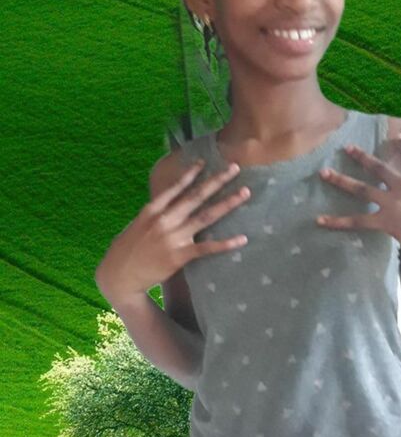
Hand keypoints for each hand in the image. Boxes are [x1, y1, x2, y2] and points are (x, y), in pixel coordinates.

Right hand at [95, 161, 251, 305]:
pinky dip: (225, 243)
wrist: (119, 276)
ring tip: (244, 192)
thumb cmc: (128, 249)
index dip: (191, 173)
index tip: (205, 161)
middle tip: (235, 168)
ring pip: (205, 216)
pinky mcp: (179, 256)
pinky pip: (206, 248)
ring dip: (227, 203)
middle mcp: (164, 220)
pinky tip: (242, 239)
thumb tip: (170, 203)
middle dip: (217, 180)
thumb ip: (156, 213)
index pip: (175, 187)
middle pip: (196, 196)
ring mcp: (172, 237)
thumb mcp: (138, 224)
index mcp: (152, 210)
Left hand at [316, 134, 400, 268]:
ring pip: (362, 188)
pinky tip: (320, 220)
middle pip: (379, 167)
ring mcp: (396, 202)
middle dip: (361, 157)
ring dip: (340, 180)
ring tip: (324, 173)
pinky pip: (357, 221)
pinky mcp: (388, 222)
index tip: (396, 136)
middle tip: (346, 148)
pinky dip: (337, 221)